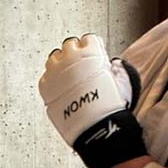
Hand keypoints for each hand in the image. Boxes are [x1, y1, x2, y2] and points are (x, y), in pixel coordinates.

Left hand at [39, 35, 146, 167]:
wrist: (97, 128)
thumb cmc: (112, 107)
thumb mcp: (122, 80)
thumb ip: (113, 68)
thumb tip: (111, 65)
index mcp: (90, 51)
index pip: (88, 39)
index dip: (93, 48)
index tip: (94, 54)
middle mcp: (70, 58)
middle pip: (69, 45)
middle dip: (75, 53)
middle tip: (80, 65)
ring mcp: (55, 72)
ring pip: (53, 58)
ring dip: (61, 64)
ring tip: (69, 76)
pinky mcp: (46, 88)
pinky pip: (45, 77)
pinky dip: (52, 80)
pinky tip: (61, 88)